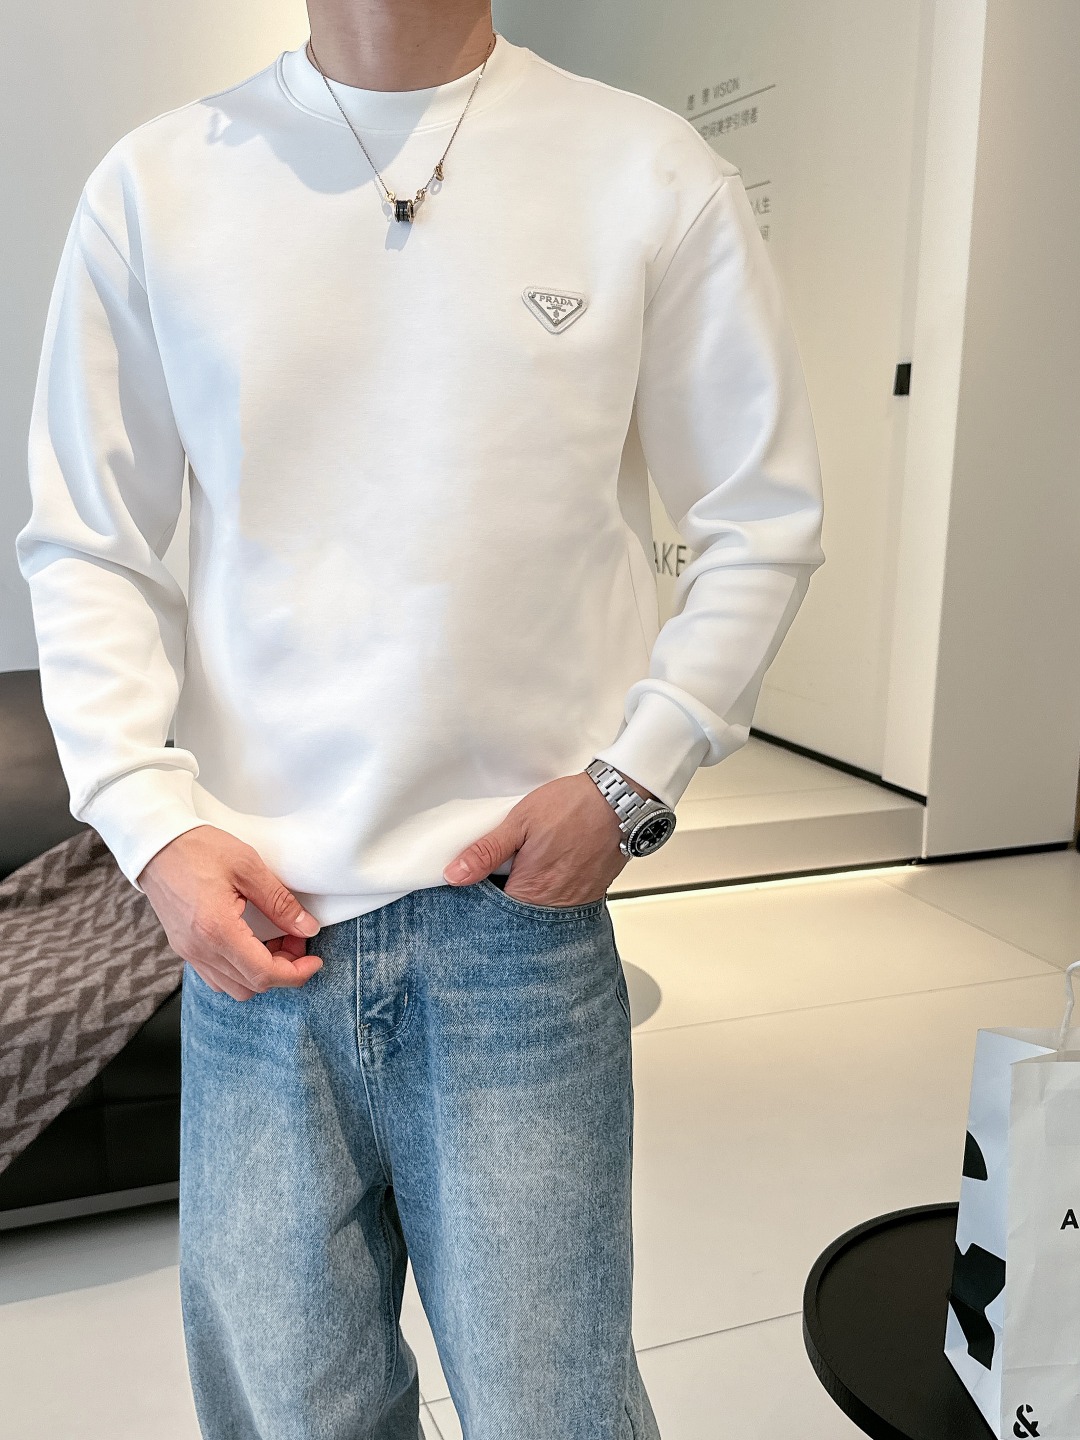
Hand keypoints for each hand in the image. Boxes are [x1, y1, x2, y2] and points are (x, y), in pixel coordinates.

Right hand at [137, 826, 322, 1000]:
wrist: (155, 844)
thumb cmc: (198, 848)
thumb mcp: (248, 866)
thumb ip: (280, 902)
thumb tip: (308, 928)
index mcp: (217, 930)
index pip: (264, 974)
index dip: (296, 973)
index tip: (315, 960)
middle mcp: (199, 950)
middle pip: (251, 986)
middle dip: (283, 970)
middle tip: (297, 939)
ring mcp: (188, 952)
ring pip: (234, 987)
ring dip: (262, 971)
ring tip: (277, 939)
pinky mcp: (183, 947)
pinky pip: (217, 976)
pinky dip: (241, 969)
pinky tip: (252, 942)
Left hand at [441, 769, 657, 905]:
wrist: (619, 799)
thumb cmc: (573, 807)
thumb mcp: (519, 822)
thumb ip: (486, 851)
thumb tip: (455, 874)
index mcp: (531, 890)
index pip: (493, 912)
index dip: (481, 899)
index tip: (477, 883)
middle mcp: (554, 904)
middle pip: (517, 915)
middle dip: (505, 897)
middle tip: (506, 869)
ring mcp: (576, 902)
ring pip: (539, 910)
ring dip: (528, 894)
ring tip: (529, 865)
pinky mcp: (591, 894)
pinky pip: (562, 904)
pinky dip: (550, 891)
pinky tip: (549, 868)